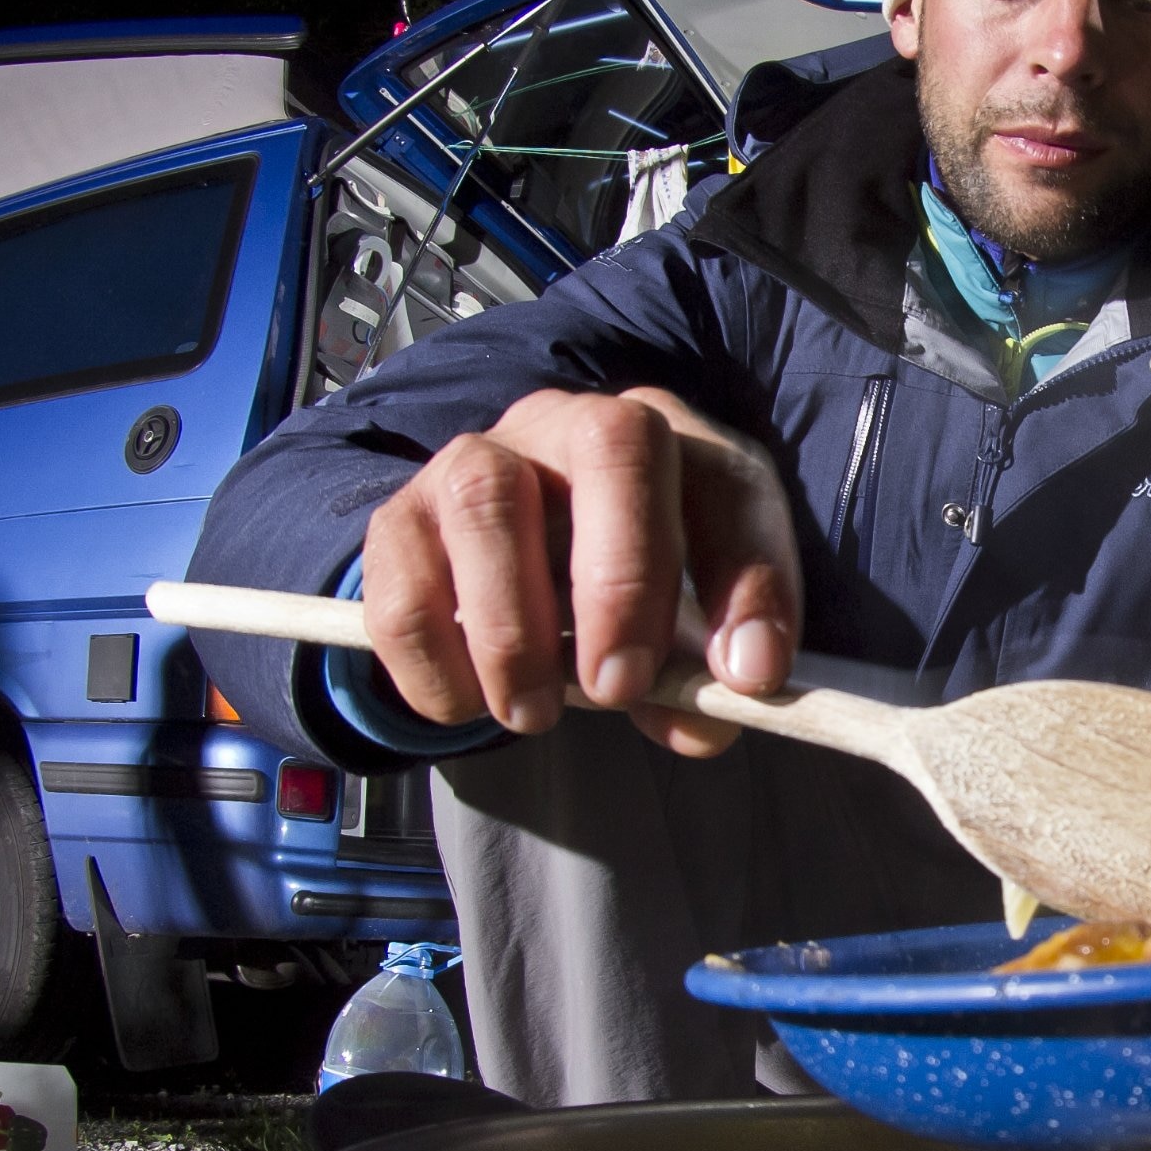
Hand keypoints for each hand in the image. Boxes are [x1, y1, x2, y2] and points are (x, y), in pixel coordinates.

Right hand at [359, 387, 799, 755]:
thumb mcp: (684, 622)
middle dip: (623, 581)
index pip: (728, 482)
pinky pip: (401, 583)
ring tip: (532, 712)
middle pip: (611, 445)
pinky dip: (434, 662)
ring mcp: (478, 459)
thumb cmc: (619, 580)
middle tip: (619, 687)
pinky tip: (468, 702)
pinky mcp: (401, 519)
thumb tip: (702, 726)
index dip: (747, 581)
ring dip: (513, 629)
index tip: (750, 675)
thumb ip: (702, 674)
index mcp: (671, 443)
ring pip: (487, 499)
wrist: (510, 555)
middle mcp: (574, 424)